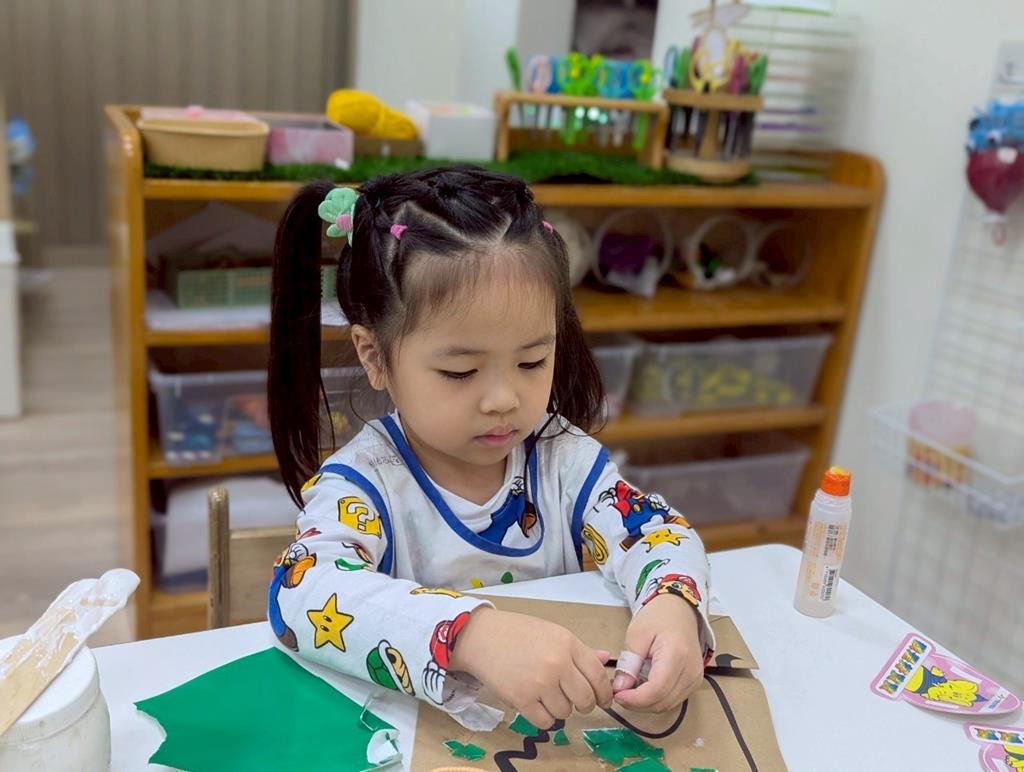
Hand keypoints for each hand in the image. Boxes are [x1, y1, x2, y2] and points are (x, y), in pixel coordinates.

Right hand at [449, 607, 612, 728]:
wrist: (481, 637)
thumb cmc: (517, 633)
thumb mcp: (552, 633)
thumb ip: (580, 650)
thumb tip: (605, 659)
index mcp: (567, 643)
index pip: (598, 675)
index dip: (604, 693)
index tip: (603, 700)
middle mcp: (557, 663)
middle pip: (585, 699)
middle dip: (584, 704)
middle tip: (577, 702)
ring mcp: (539, 683)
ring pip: (565, 712)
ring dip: (561, 708)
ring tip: (548, 695)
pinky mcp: (522, 699)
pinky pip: (546, 721)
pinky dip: (545, 717)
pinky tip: (537, 704)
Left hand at [612, 594, 703, 712]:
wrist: (679, 611)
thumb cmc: (658, 617)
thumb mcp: (637, 634)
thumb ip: (629, 662)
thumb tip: (620, 687)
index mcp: (677, 654)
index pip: (657, 689)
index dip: (635, 699)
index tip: (617, 695)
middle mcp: (691, 671)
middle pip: (662, 702)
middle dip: (637, 703)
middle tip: (618, 693)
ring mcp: (695, 679)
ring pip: (667, 705)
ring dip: (645, 703)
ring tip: (629, 689)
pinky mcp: (693, 683)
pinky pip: (672, 700)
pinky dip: (655, 699)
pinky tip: (643, 687)